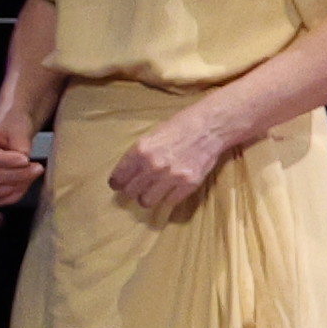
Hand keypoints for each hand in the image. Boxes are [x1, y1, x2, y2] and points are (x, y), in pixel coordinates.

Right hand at [0, 109, 44, 206]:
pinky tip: (26, 182)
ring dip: (21, 183)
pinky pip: (1, 198)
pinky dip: (16, 193)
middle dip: (20, 174)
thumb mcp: (19, 125)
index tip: (25, 159)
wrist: (16, 128)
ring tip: (34, 171)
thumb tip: (23, 157)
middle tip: (38, 166)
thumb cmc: (15, 123)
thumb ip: (20, 141)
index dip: (8, 161)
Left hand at [106, 104, 232, 215]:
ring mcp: (171, 176)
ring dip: (148, 198)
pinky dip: (168, 198)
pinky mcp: (188, 184)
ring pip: (147, 201)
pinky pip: (169, 201)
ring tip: (153, 193)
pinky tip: (170, 190)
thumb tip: (130, 172)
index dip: (117, 183)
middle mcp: (152, 165)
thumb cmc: (180, 126)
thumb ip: (139, 155)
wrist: (209, 127)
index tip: (119, 185)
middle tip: (138, 188)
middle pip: (131, 191)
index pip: (118, 178)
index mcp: (140, 150)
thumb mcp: (152, 136)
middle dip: (133, 191)